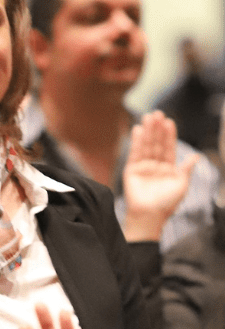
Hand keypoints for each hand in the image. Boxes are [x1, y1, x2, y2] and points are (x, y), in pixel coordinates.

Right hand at [123, 110, 197, 240]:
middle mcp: (155, 166)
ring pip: (146, 146)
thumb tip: (196, 156)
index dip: (169, 135)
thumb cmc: (166, 203)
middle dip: (157, 129)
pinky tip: (137, 130)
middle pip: (156, 143)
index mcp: (168, 169)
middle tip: (157, 113)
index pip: (169, 148)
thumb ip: (186, 169)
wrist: (149, 215)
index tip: (169, 122)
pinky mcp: (131, 170)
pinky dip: (135, 142)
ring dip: (147, 131)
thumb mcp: (181, 185)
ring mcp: (143, 167)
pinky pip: (134, 153)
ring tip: (148, 117)